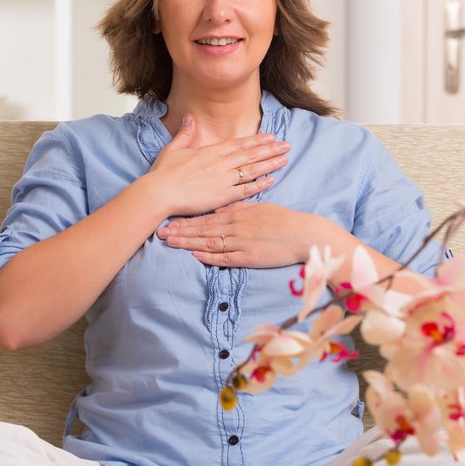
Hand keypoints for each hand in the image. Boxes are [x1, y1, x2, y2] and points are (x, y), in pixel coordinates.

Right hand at [147, 114, 289, 216]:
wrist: (159, 193)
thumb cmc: (163, 173)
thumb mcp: (173, 148)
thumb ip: (185, 133)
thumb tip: (190, 117)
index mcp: (210, 152)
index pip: (239, 143)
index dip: (256, 140)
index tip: (270, 136)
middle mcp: (220, 164)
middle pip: (250, 154)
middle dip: (270, 149)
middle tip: (286, 145)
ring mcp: (223, 180)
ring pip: (251, 170)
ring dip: (269, 164)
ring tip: (285, 159)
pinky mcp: (222, 197)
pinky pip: (245, 190)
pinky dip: (259, 185)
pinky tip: (271, 180)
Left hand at [157, 201, 331, 268]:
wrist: (303, 235)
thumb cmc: (283, 220)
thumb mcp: (259, 208)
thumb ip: (239, 208)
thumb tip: (220, 209)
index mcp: (238, 215)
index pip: (207, 218)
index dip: (187, 221)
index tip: (170, 221)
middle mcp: (237, 228)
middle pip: (203, 230)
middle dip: (181, 232)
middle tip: (161, 233)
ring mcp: (242, 243)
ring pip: (210, 243)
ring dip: (189, 243)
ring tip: (172, 244)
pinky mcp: (250, 258)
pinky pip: (226, 258)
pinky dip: (209, 256)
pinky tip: (195, 255)